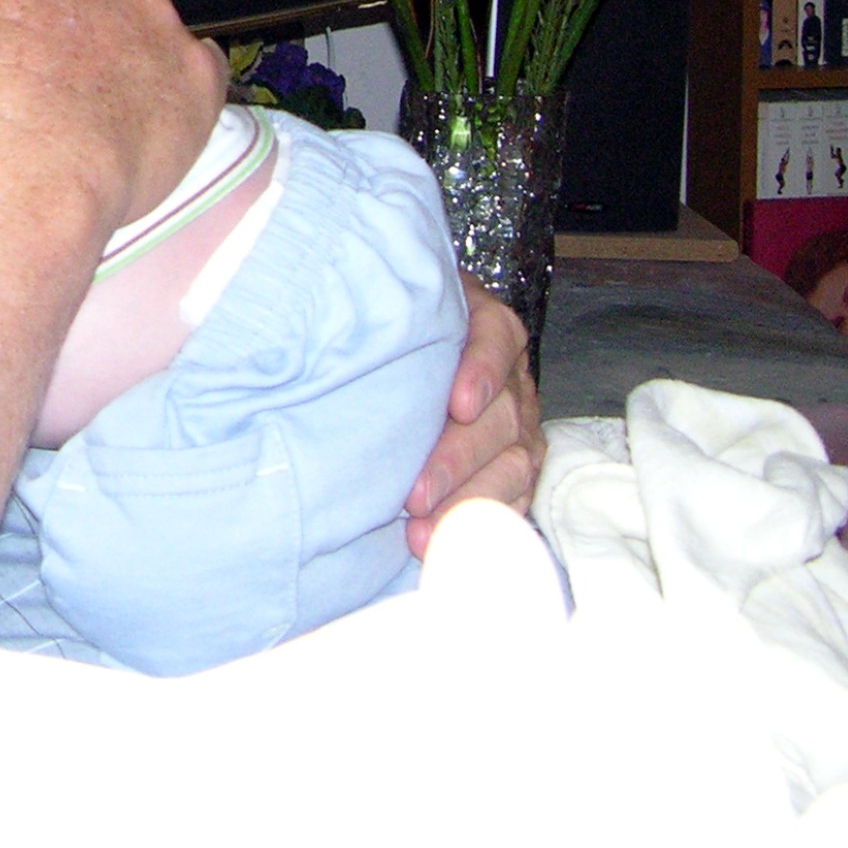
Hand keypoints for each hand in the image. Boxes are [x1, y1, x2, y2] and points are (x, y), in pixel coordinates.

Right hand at [0, 0, 226, 231]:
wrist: (9, 166)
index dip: (7, 9)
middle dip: (66, 32)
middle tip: (35, 90)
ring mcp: (152, 23)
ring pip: (140, 32)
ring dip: (119, 63)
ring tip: (84, 119)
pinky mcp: (193, 79)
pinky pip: (194, 74)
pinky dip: (173, 95)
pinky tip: (138, 126)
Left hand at [406, 273, 542, 552]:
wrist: (416, 345)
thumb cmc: (399, 325)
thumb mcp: (396, 304)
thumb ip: (380, 311)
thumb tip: (327, 325)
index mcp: (488, 325)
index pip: (495, 339)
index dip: (483, 372)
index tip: (458, 404)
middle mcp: (513, 376)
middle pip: (501, 417)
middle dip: (457, 460)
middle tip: (414, 495)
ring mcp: (520, 424)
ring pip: (512, 466)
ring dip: (467, 502)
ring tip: (421, 532)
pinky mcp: (517, 465)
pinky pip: (514, 499)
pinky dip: (480, 524)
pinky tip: (445, 543)